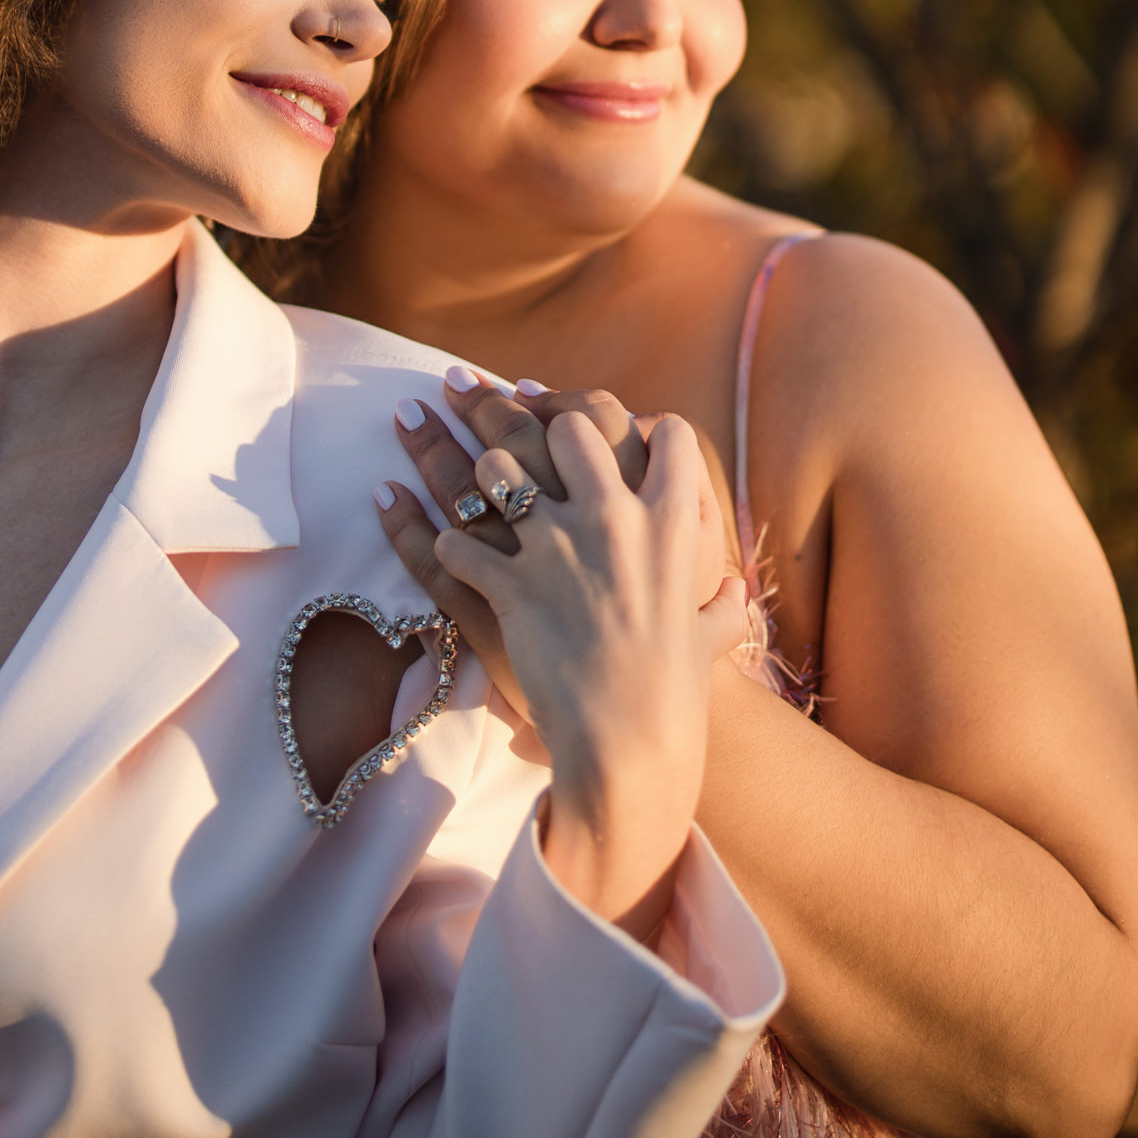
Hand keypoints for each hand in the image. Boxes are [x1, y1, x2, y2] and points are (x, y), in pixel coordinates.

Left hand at [376, 376, 739, 738]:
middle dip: (522, 411)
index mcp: (669, 522)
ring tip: (437, 444)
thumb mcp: (711, 636)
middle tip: (481, 394)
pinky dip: (425, 533)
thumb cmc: (677, 693)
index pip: (662, 433)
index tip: (589, 411)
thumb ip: (721, 603)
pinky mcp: (509, 587)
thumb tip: (732, 592)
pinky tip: (406, 517)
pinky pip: (454, 543)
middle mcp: (612, 519)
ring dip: (465, 460)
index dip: (627, 415)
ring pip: (496, 470)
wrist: (634, 743)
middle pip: (566, 428)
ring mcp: (557, 549)